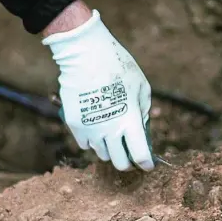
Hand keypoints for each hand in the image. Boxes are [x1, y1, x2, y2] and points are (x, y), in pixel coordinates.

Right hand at [42, 8, 153, 170]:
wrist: (84, 56)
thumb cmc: (117, 67)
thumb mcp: (141, 87)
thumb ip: (142, 111)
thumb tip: (140, 127)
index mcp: (130, 121)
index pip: (140, 155)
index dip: (146, 163)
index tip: (147, 164)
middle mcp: (109, 130)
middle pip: (119, 162)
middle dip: (127, 161)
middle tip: (129, 153)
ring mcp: (90, 129)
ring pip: (101, 153)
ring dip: (108, 148)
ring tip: (110, 135)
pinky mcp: (74, 124)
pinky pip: (84, 143)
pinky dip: (91, 140)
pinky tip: (95, 127)